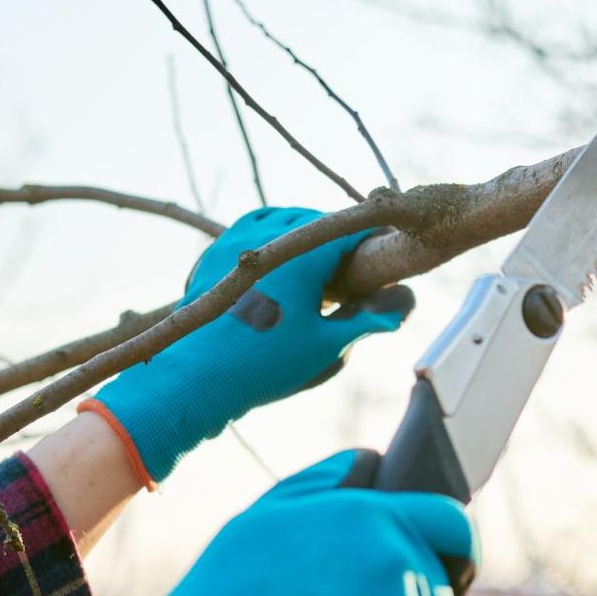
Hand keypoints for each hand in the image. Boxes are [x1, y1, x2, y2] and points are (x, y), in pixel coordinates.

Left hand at [82, 208, 413, 484]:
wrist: (195, 378)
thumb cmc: (265, 364)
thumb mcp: (325, 346)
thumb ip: (366, 320)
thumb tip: (401, 308)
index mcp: (303, 253)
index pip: (352, 230)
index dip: (375, 238)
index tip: (388, 250)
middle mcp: (269, 235)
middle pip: (316, 220)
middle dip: (338, 235)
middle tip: (356, 258)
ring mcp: (236, 241)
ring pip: (281, 218)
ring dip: (304, 229)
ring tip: (318, 255)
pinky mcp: (213, 254)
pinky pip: (250, 229)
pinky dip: (271, 236)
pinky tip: (278, 259)